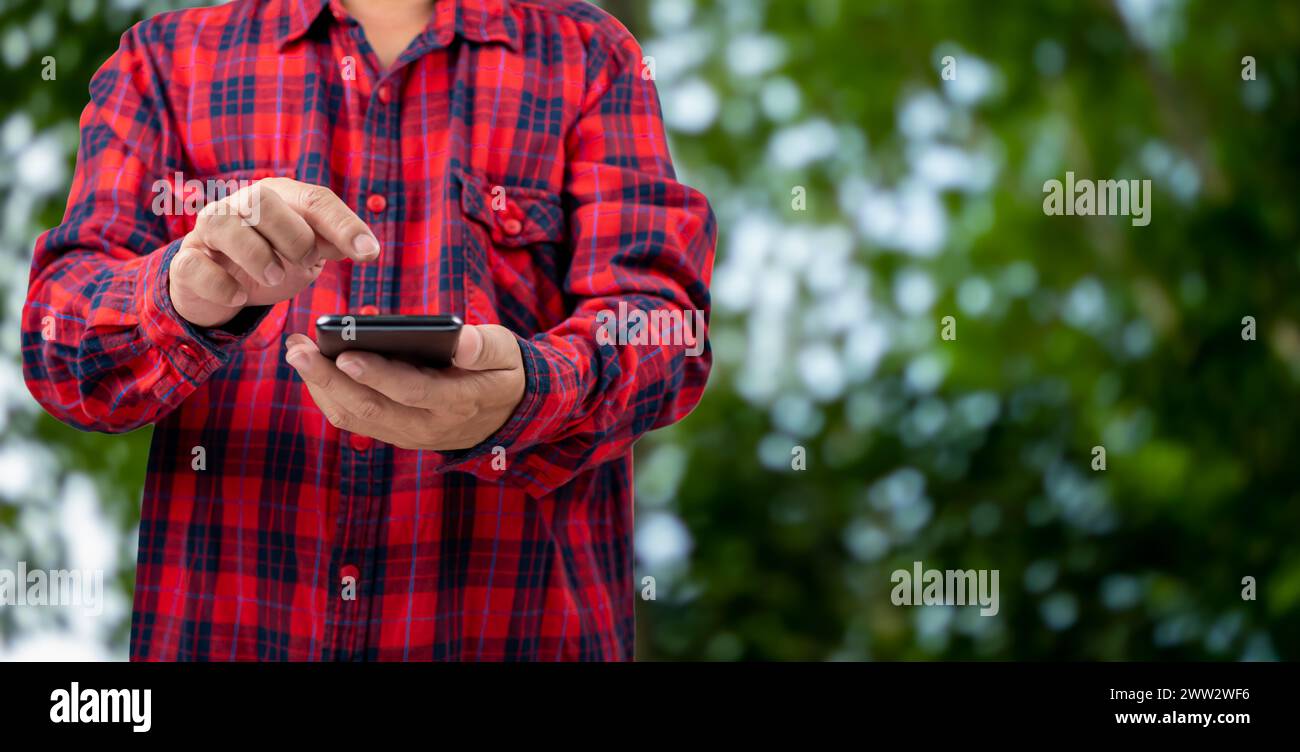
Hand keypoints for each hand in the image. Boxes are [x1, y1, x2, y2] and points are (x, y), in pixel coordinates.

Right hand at [169, 178, 380, 327]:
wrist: (216, 286)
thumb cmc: (269, 260)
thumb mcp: (305, 254)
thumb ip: (331, 245)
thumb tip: (363, 247)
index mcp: (279, 198)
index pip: (315, 199)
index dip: (345, 225)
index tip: (370, 253)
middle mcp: (241, 206)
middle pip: (264, 201)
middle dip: (293, 234)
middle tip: (307, 262)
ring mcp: (209, 231)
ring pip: (223, 223)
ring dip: (256, 253)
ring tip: (275, 277)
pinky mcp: (186, 262)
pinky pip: (195, 265)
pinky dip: (220, 283)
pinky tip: (239, 297)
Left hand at [284, 324, 526, 450]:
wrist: (507, 413)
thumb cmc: (501, 371)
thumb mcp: (506, 352)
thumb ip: (484, 347)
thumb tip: (460, 341)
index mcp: (458, 402)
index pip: (412, 390)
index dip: (377, 374)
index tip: (345, 354)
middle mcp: (429, 426)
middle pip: (371, 408)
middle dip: (328, 378)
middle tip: (298, 348)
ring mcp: (409, 435)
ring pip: (355, 417)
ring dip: (321, 386)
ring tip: (297, 351)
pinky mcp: (395, 434)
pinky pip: (355, 420)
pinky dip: (330, 394)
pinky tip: (314, 368)